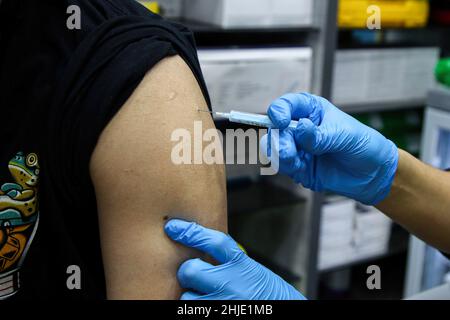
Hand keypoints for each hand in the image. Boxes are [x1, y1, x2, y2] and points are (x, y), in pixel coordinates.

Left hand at [165, 219, 306, 299]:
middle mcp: (231, 283)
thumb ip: (225, 258)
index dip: (190, 232)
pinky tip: (207, 303)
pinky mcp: (216, 317)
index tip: (172, 226)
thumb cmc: (262, 289)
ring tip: (205, 295)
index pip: (213, 242)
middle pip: (190, 270)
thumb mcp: (248, 267)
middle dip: (188, 271)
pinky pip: (191, 311)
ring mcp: (223, 303)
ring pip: (186, 297)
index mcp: (241, 263)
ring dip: (190, 295)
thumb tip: (197, 244)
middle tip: (195, 275)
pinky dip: (195, 307)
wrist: (280, 309)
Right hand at [261, 93, 398, 204]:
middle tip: (289, 150)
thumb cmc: (363, 145)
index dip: (279, 111)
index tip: (282, 121)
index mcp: (311, 111)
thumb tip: (300, 129)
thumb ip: (320, 135)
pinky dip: (287, 167)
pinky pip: (283, 166)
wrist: (373, 173)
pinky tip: (300, 168)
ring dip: (280, 154)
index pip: (287, 105)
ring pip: (274, 148)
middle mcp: (300, 128)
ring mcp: (298, 148)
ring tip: (295, 161)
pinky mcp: (298, 166)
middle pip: (275, 128)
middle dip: (278, 139)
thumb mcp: (345, 135)